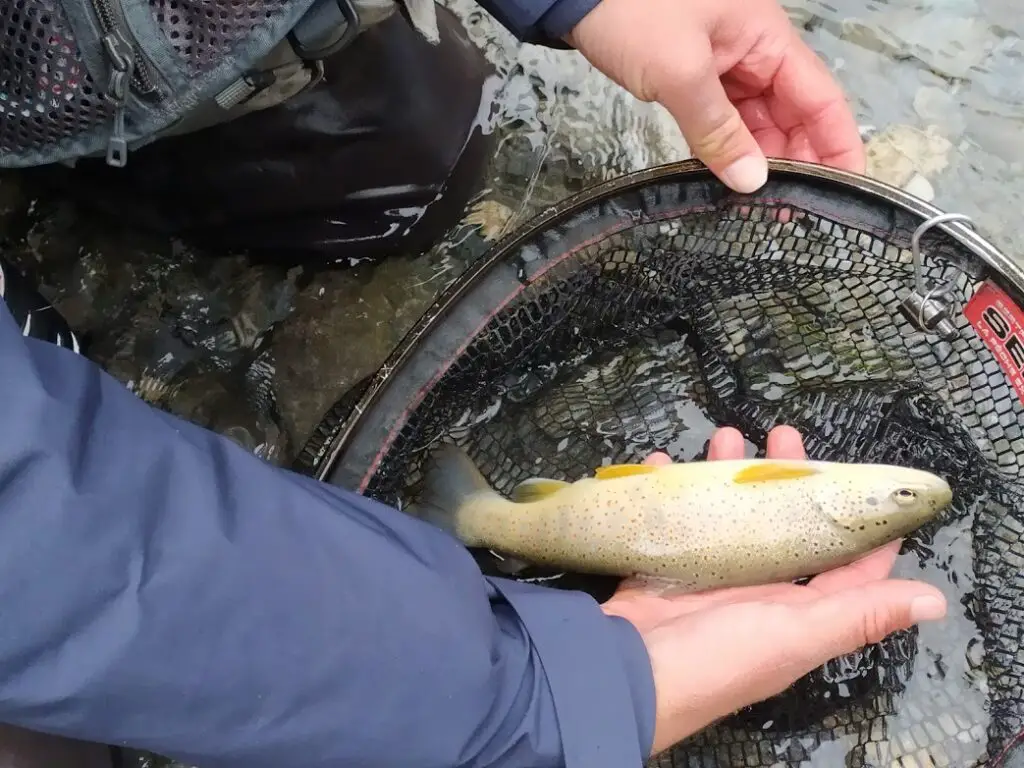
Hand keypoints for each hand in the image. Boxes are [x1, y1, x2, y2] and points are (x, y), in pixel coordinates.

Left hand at [565, 0, 865, 192]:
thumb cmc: (633, 10)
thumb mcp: (680, 73)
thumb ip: (718, 130)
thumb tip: (752, 181)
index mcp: (768, 40)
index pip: (821, 100)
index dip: (838, 147)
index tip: (846, 192)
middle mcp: (755, 52)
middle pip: (793, 115)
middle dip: (796, 162)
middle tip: (788, 213)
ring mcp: (725, 65)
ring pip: (757, 122)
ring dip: (758, 161)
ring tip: (757, 208)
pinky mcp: (694, 77)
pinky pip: (722, 120)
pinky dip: (726, 149)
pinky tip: (724, 181)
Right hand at [601, 425, 947, 755]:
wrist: (625, 674)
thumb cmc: (718, 654)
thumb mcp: (795, 634)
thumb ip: (860, 613)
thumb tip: (939, 601)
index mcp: (798, 609)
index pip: (847, 565)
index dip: (864, 527)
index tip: (867, 479)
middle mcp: (758, 591)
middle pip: (784, 524)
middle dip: (786, 477)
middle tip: (782, 435)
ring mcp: (708, 577)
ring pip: (727, 513)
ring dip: (727, 473)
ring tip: (722, 436)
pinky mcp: (664, 567)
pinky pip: (672, 518)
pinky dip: (667, 488)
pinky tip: (659, 462)